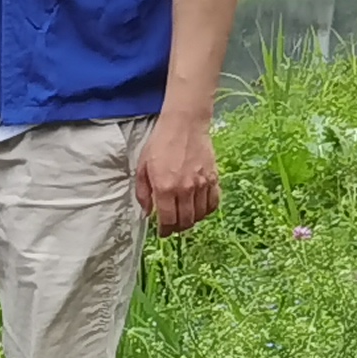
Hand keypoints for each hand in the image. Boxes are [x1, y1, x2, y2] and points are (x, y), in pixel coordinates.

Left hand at [138, 112, 221, 236]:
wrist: (185, 124)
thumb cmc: (161, 143)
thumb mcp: (142, 168)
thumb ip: (143, 193)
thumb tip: (147, 213)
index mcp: (164, 188)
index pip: (168, 220)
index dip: (165, 231)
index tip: (162, 233)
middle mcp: (185, 189)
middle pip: (185, 221)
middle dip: (177, 229)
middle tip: (172, 228)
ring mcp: (202, 184)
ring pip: (200, 214)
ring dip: (192, 221)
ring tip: (184, 220)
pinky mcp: (213, 178)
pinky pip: (214, 202)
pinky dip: (207, 211)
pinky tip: (200, 210)